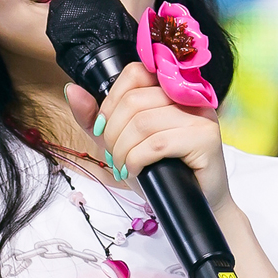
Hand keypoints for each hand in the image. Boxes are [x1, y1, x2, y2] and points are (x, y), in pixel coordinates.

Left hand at [65, 62, 231, 208]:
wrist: (195, 204)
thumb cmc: (162, 172)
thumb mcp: (122, 142)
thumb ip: (96, 118)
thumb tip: (72, 90)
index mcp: (171, 87)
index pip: (134, 73)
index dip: (110, 102)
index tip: (103, 130)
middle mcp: (189, 95)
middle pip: (134, 100)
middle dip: (113, 133)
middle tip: (114, 156)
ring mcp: (200, 115)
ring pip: (143, 123)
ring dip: (123, 150)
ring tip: (124, 167)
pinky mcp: (205, 138)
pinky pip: (157, 143)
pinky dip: (137, 159)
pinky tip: (135, 171)